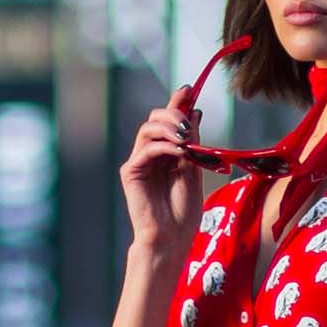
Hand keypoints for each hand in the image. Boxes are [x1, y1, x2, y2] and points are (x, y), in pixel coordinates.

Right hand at [121, 87, 204, 250]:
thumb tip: (195, 111)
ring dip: (170, 127)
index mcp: (165, 153)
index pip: (168, 120)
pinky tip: (180, 152)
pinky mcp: (131, 172)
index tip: (188, 89)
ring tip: (186, 138)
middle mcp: (149, 154)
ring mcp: (138, 162)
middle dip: (173, 114)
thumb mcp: (194, 169)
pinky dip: (165, 146)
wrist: (171, 238)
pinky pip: (146, 149)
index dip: (176, 102)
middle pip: (154, 118)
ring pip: (148, 129)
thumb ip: (193, 142)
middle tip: (190, 123)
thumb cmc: (183, 211)